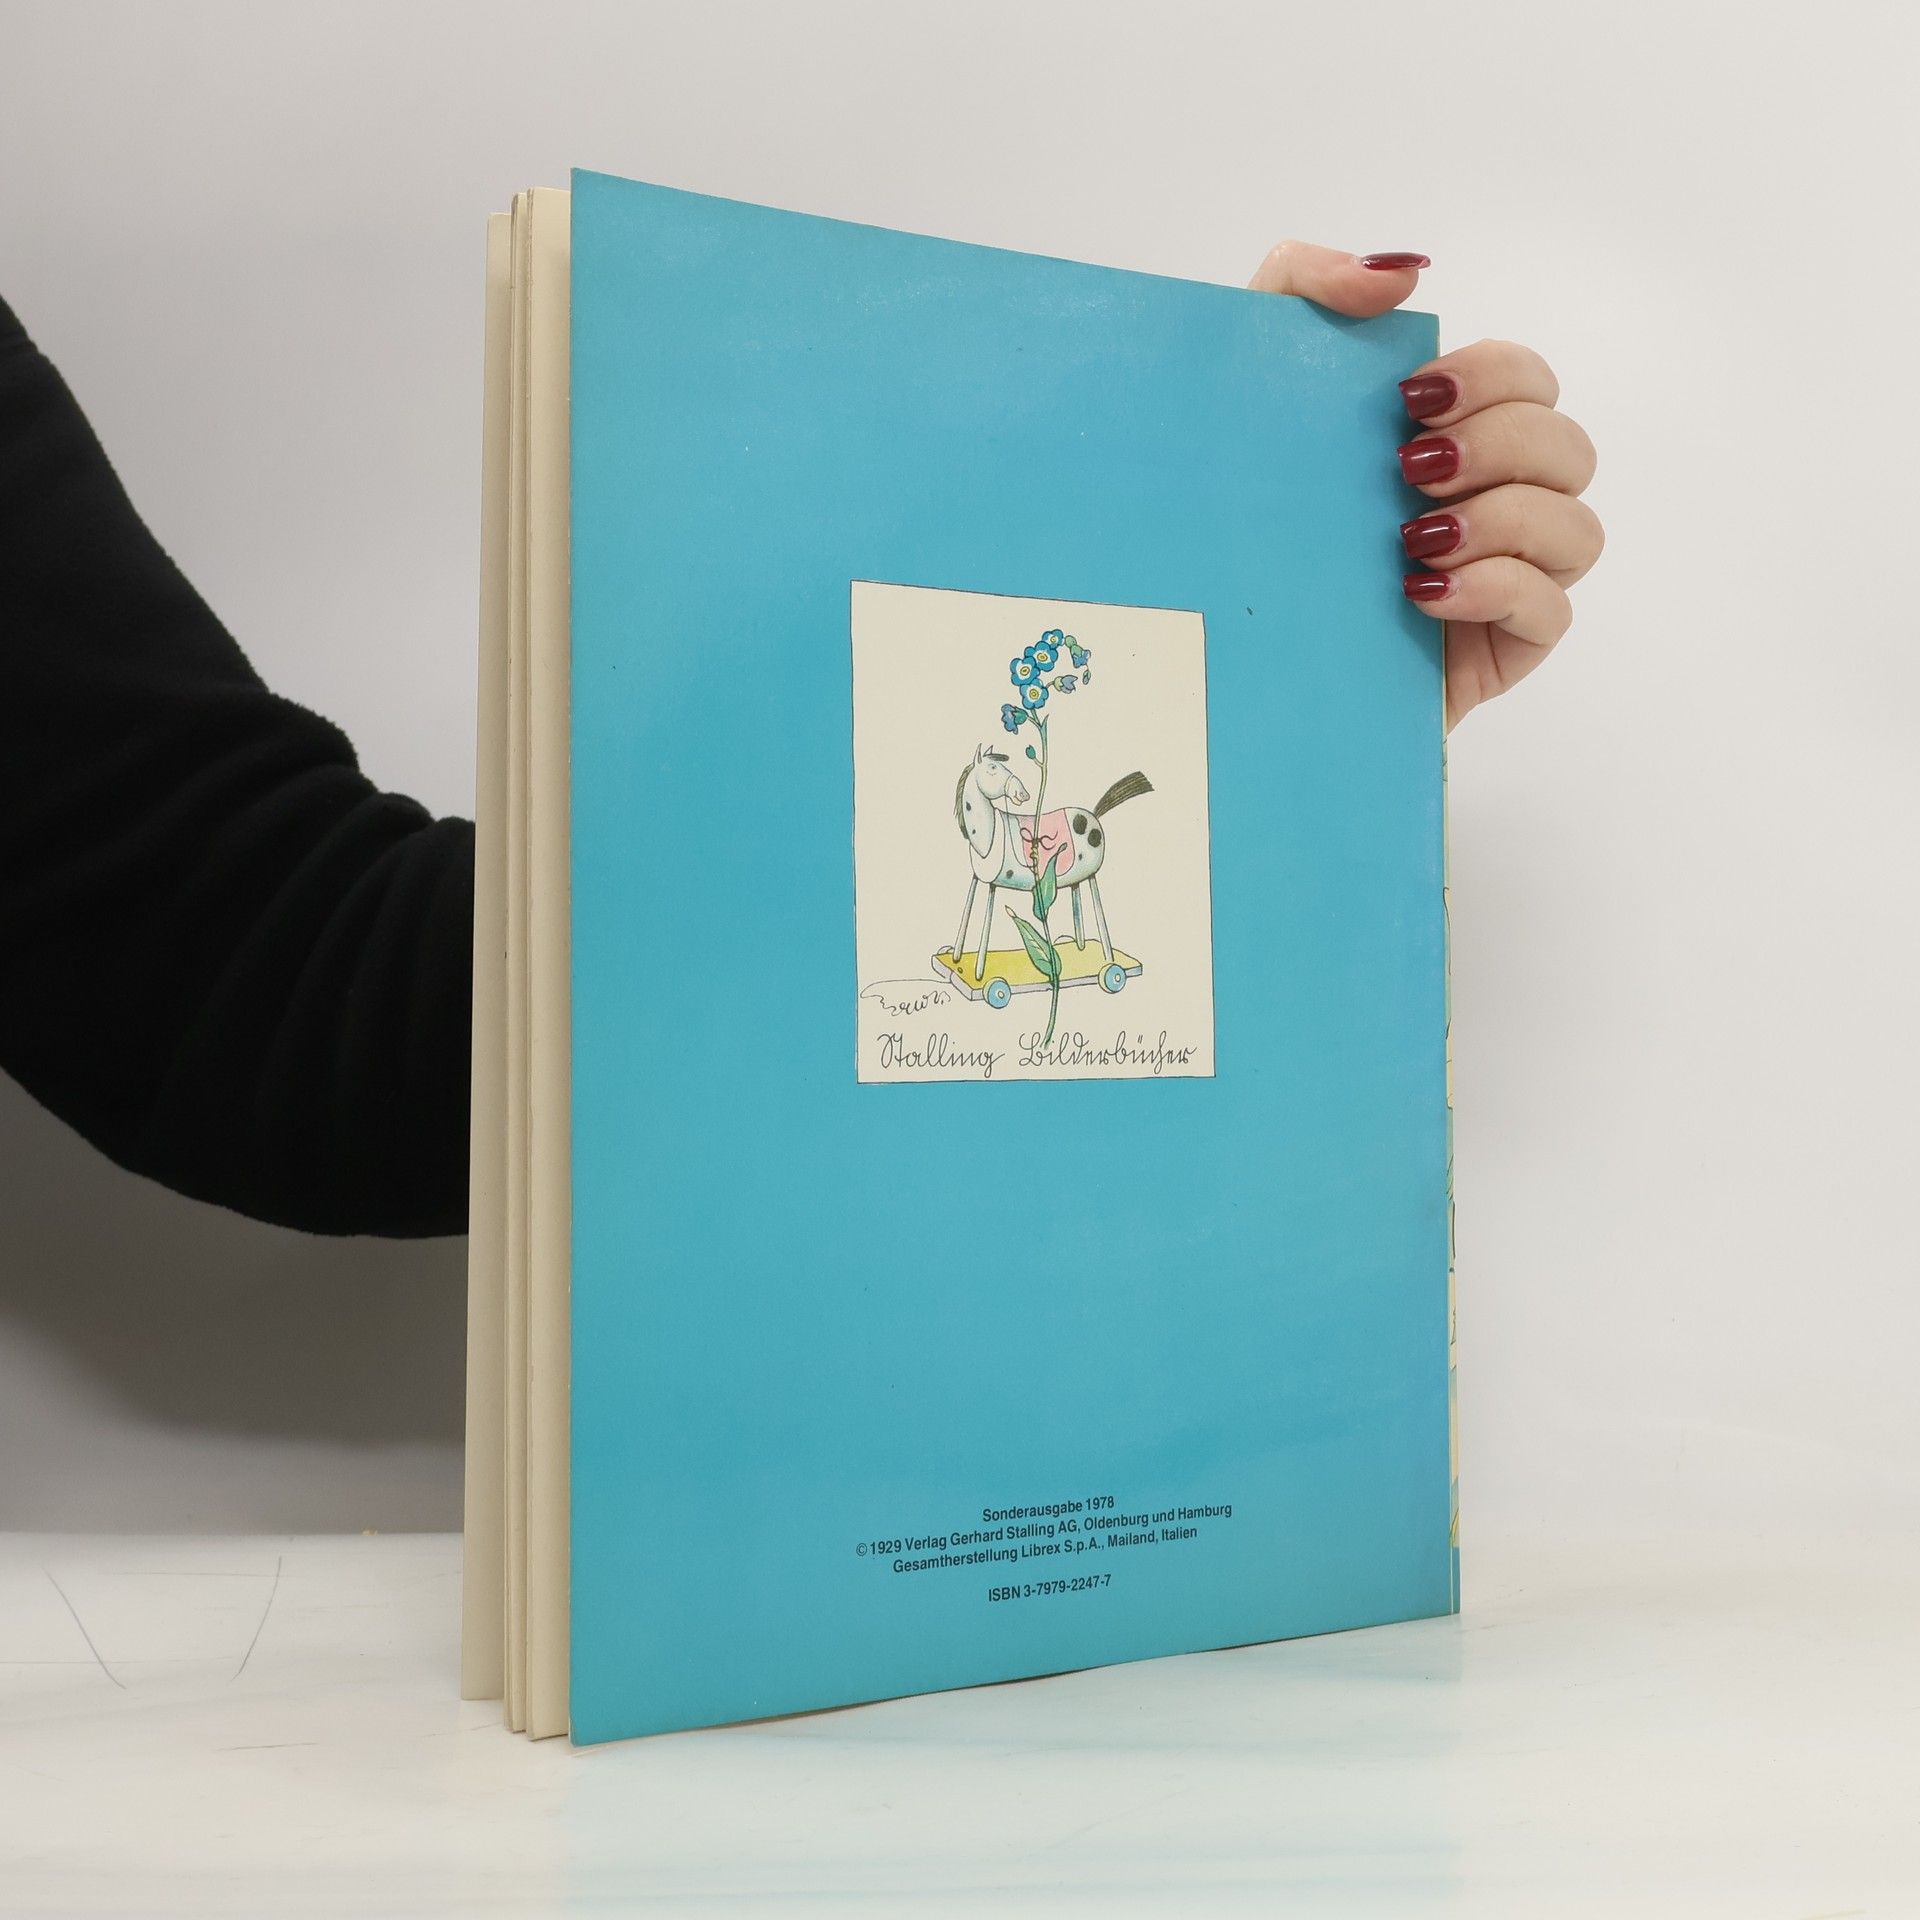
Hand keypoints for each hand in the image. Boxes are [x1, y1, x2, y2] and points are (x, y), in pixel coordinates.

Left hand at [1249, 242, 1601, 728]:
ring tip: (1414, 538)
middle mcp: (1488, 501)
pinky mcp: (1497, 650)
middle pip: (1567, 448)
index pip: (1527, 381)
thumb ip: (1305, 285)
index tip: (1413, 398)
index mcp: (1449, 437)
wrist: (1209, 645)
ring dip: (1506, 520)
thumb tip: (1401, 274)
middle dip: (1499, 446)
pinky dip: (1498, 588)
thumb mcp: (1244, 385)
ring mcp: (1502, 579)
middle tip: (1409, 469)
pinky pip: (1552, 611)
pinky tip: (1422, 591)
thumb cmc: (1233, 515)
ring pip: (1576, 530)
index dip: (1495, 376)